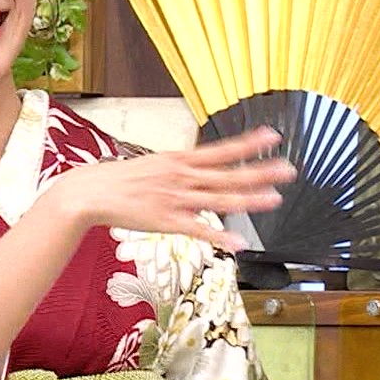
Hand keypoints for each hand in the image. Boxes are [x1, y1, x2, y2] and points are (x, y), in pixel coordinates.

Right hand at [47, 126, 296, 250]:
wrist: (90, 192)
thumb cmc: (123, 179)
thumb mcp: (156, 164)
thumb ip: (183, 169)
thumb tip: (203, 169)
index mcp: (180, 160)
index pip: (221, 150)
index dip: (248, 144)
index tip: (273, 137)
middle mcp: (182, 177)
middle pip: (228, 174)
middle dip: (260, 172)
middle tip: (289, 169)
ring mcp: (176, 199)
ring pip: (219, 200)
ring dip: (249, 200)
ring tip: (274, 199)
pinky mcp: (166, 222)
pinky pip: (198, 230)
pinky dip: (219, 237)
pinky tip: (238, 242)